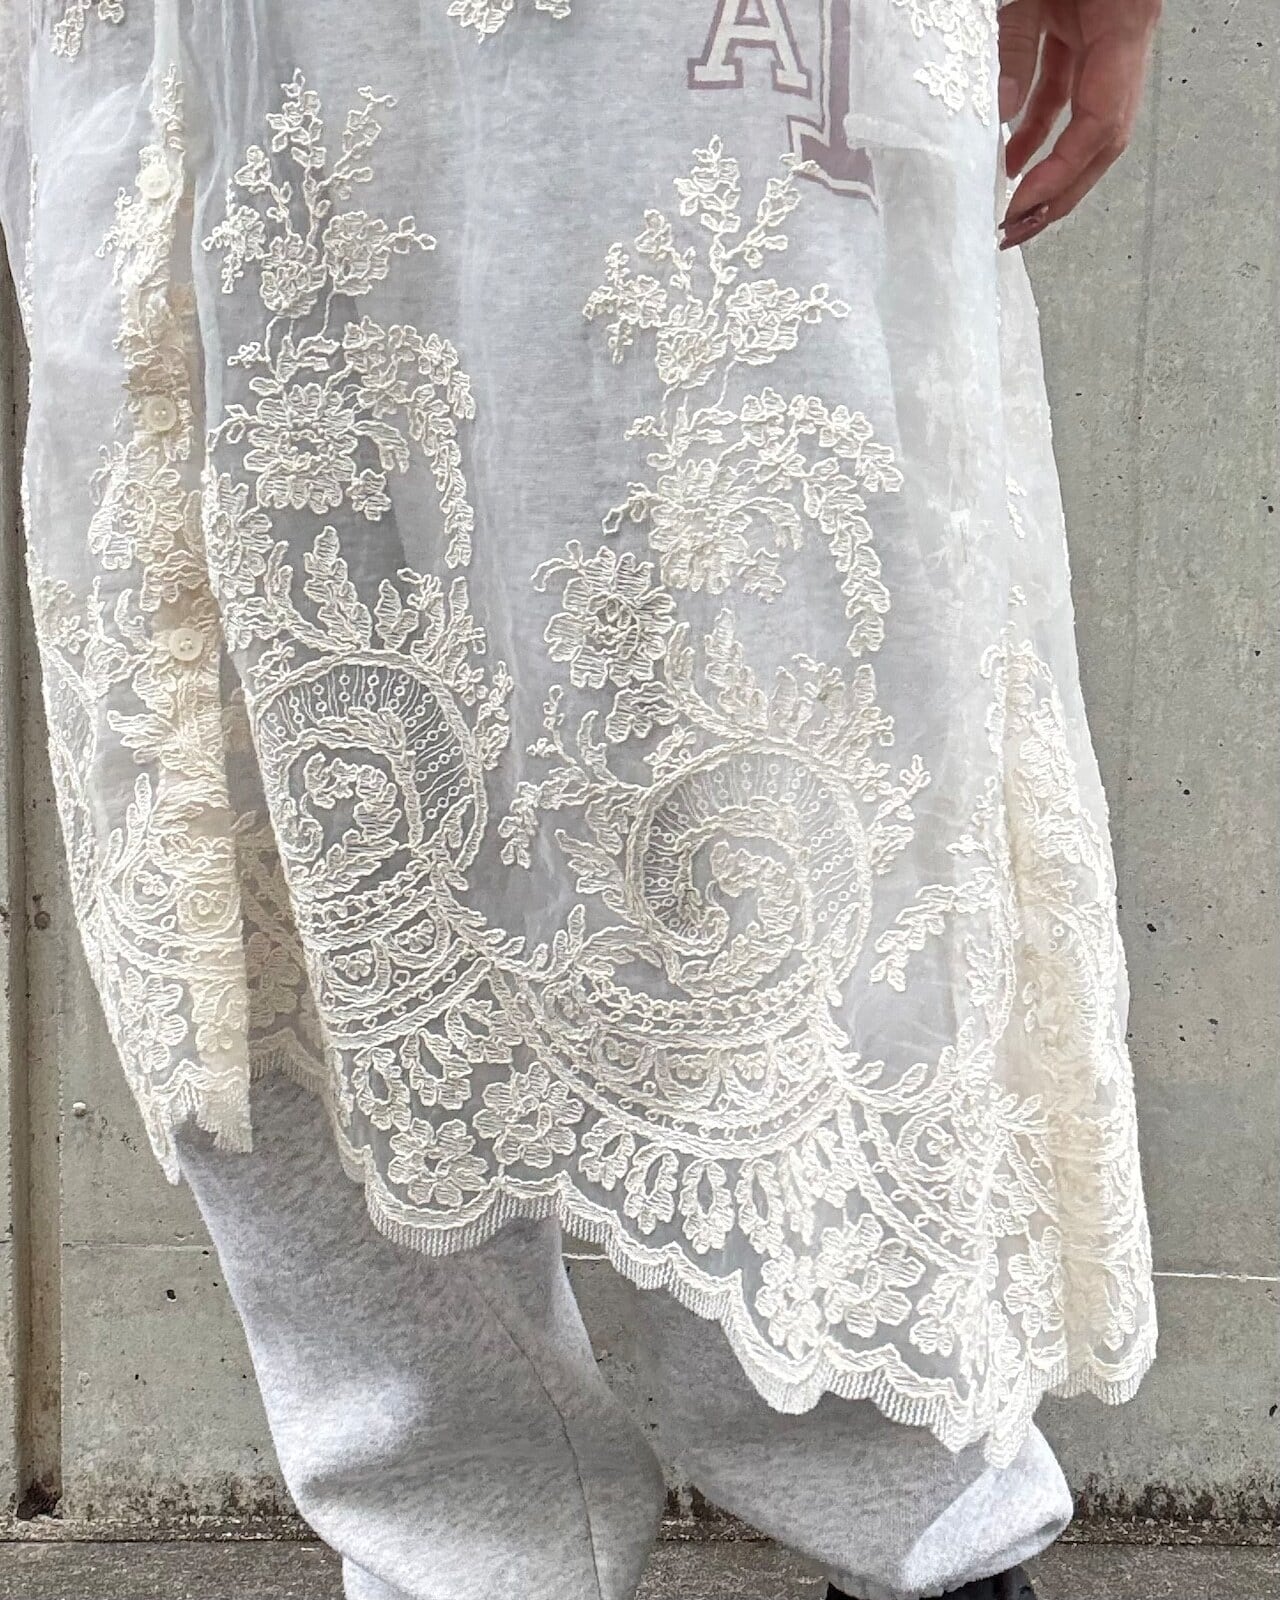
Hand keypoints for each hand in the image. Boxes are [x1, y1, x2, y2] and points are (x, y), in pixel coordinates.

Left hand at [997, 0, 1161, 248]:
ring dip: (1047, 168)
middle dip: (1060, 192)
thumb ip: (1015, 44)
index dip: (1064, 173)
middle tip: (1016, 231)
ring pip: (1083, 120)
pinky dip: (1036, 127)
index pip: (1101, 125)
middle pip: (1101, 139)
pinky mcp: (1080, 27)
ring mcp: (1103, 35)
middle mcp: (1121, 39)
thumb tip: (1003, 114)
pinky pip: (1064, 90)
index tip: (1023, 203)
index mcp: (1121, 27)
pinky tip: (1010, 157)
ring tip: (1010, 210)